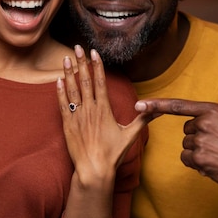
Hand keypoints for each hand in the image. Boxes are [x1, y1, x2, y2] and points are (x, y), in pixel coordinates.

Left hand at [56, 45, 156, 217]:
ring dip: (69, 72)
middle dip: (81, 62)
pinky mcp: (67, 124)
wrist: (94, 169)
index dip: (96, 65)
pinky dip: (60, 91)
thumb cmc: (113, 153)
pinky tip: (58, 80)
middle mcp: (90, 109)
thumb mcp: (131, 135)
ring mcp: (77, 116)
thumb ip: (144, 119)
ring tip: (66, 58)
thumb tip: (159, 110)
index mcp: (105, 109)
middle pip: (85, 80)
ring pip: (72, 89)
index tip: (93, 52)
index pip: (100, 81)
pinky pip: (62, 104)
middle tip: (77, 47)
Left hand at [135, 98, 217, 212]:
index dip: (156, 105)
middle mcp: (205, 123)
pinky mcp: (199, 158)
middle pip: (187, 131)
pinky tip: (214, 165)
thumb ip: (210, 121)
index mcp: (213, 110)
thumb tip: (191, 131)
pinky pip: (187, 160)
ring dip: (198, 153)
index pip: (179, 105)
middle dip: (198, 139)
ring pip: (186, 147)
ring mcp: (201, 141)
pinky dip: (197, 165)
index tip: (139, 105)